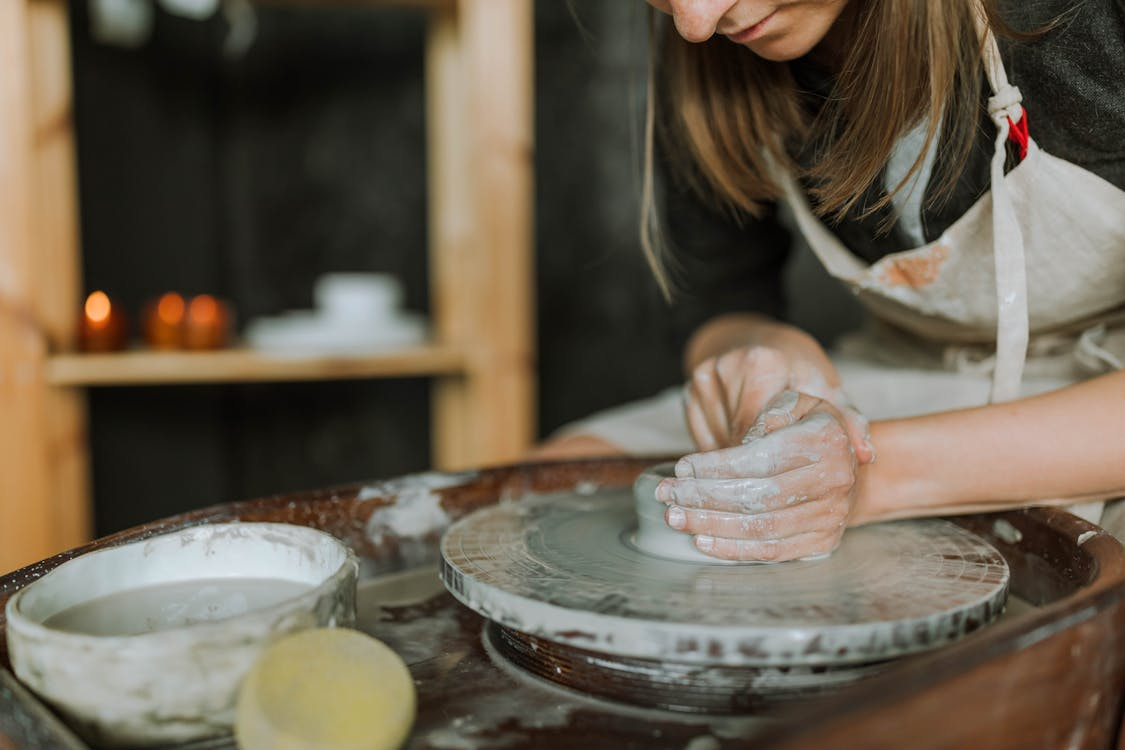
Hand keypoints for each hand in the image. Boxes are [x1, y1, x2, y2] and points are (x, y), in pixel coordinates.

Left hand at [657, 390, 860, 561]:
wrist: (850, 468)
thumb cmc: (810, 430)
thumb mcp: (797, 403)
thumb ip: (770, 413)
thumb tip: (740, 443)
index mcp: (825, 440)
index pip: (759, 459)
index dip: (716, 467)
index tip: (682, 467)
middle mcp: (833, 480)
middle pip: (755, 496)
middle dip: (703, 497)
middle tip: (668, 494)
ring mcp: (830, 516)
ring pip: (760, 527)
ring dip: (711, 524)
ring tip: (676, 517)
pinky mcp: (822, 542)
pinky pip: (771, 551)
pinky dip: (733, 549)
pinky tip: (702, 540)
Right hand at [683, 344, 874, 463]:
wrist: (760, 342)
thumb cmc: (798, 370)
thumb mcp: (827, 389)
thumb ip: (847, 421)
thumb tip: (867, 455)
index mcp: (763, 363)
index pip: (760, 429)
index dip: (774, 460)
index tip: (792, 479)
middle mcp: (726, 367)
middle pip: (734, 439)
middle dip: (755, 467)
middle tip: (777, 487)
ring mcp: (701, 379)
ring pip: (715, 445)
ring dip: (736, 464)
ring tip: (761, 464)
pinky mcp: (687, 392)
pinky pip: (701, 441)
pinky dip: (720, 454)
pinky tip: (740, 452)